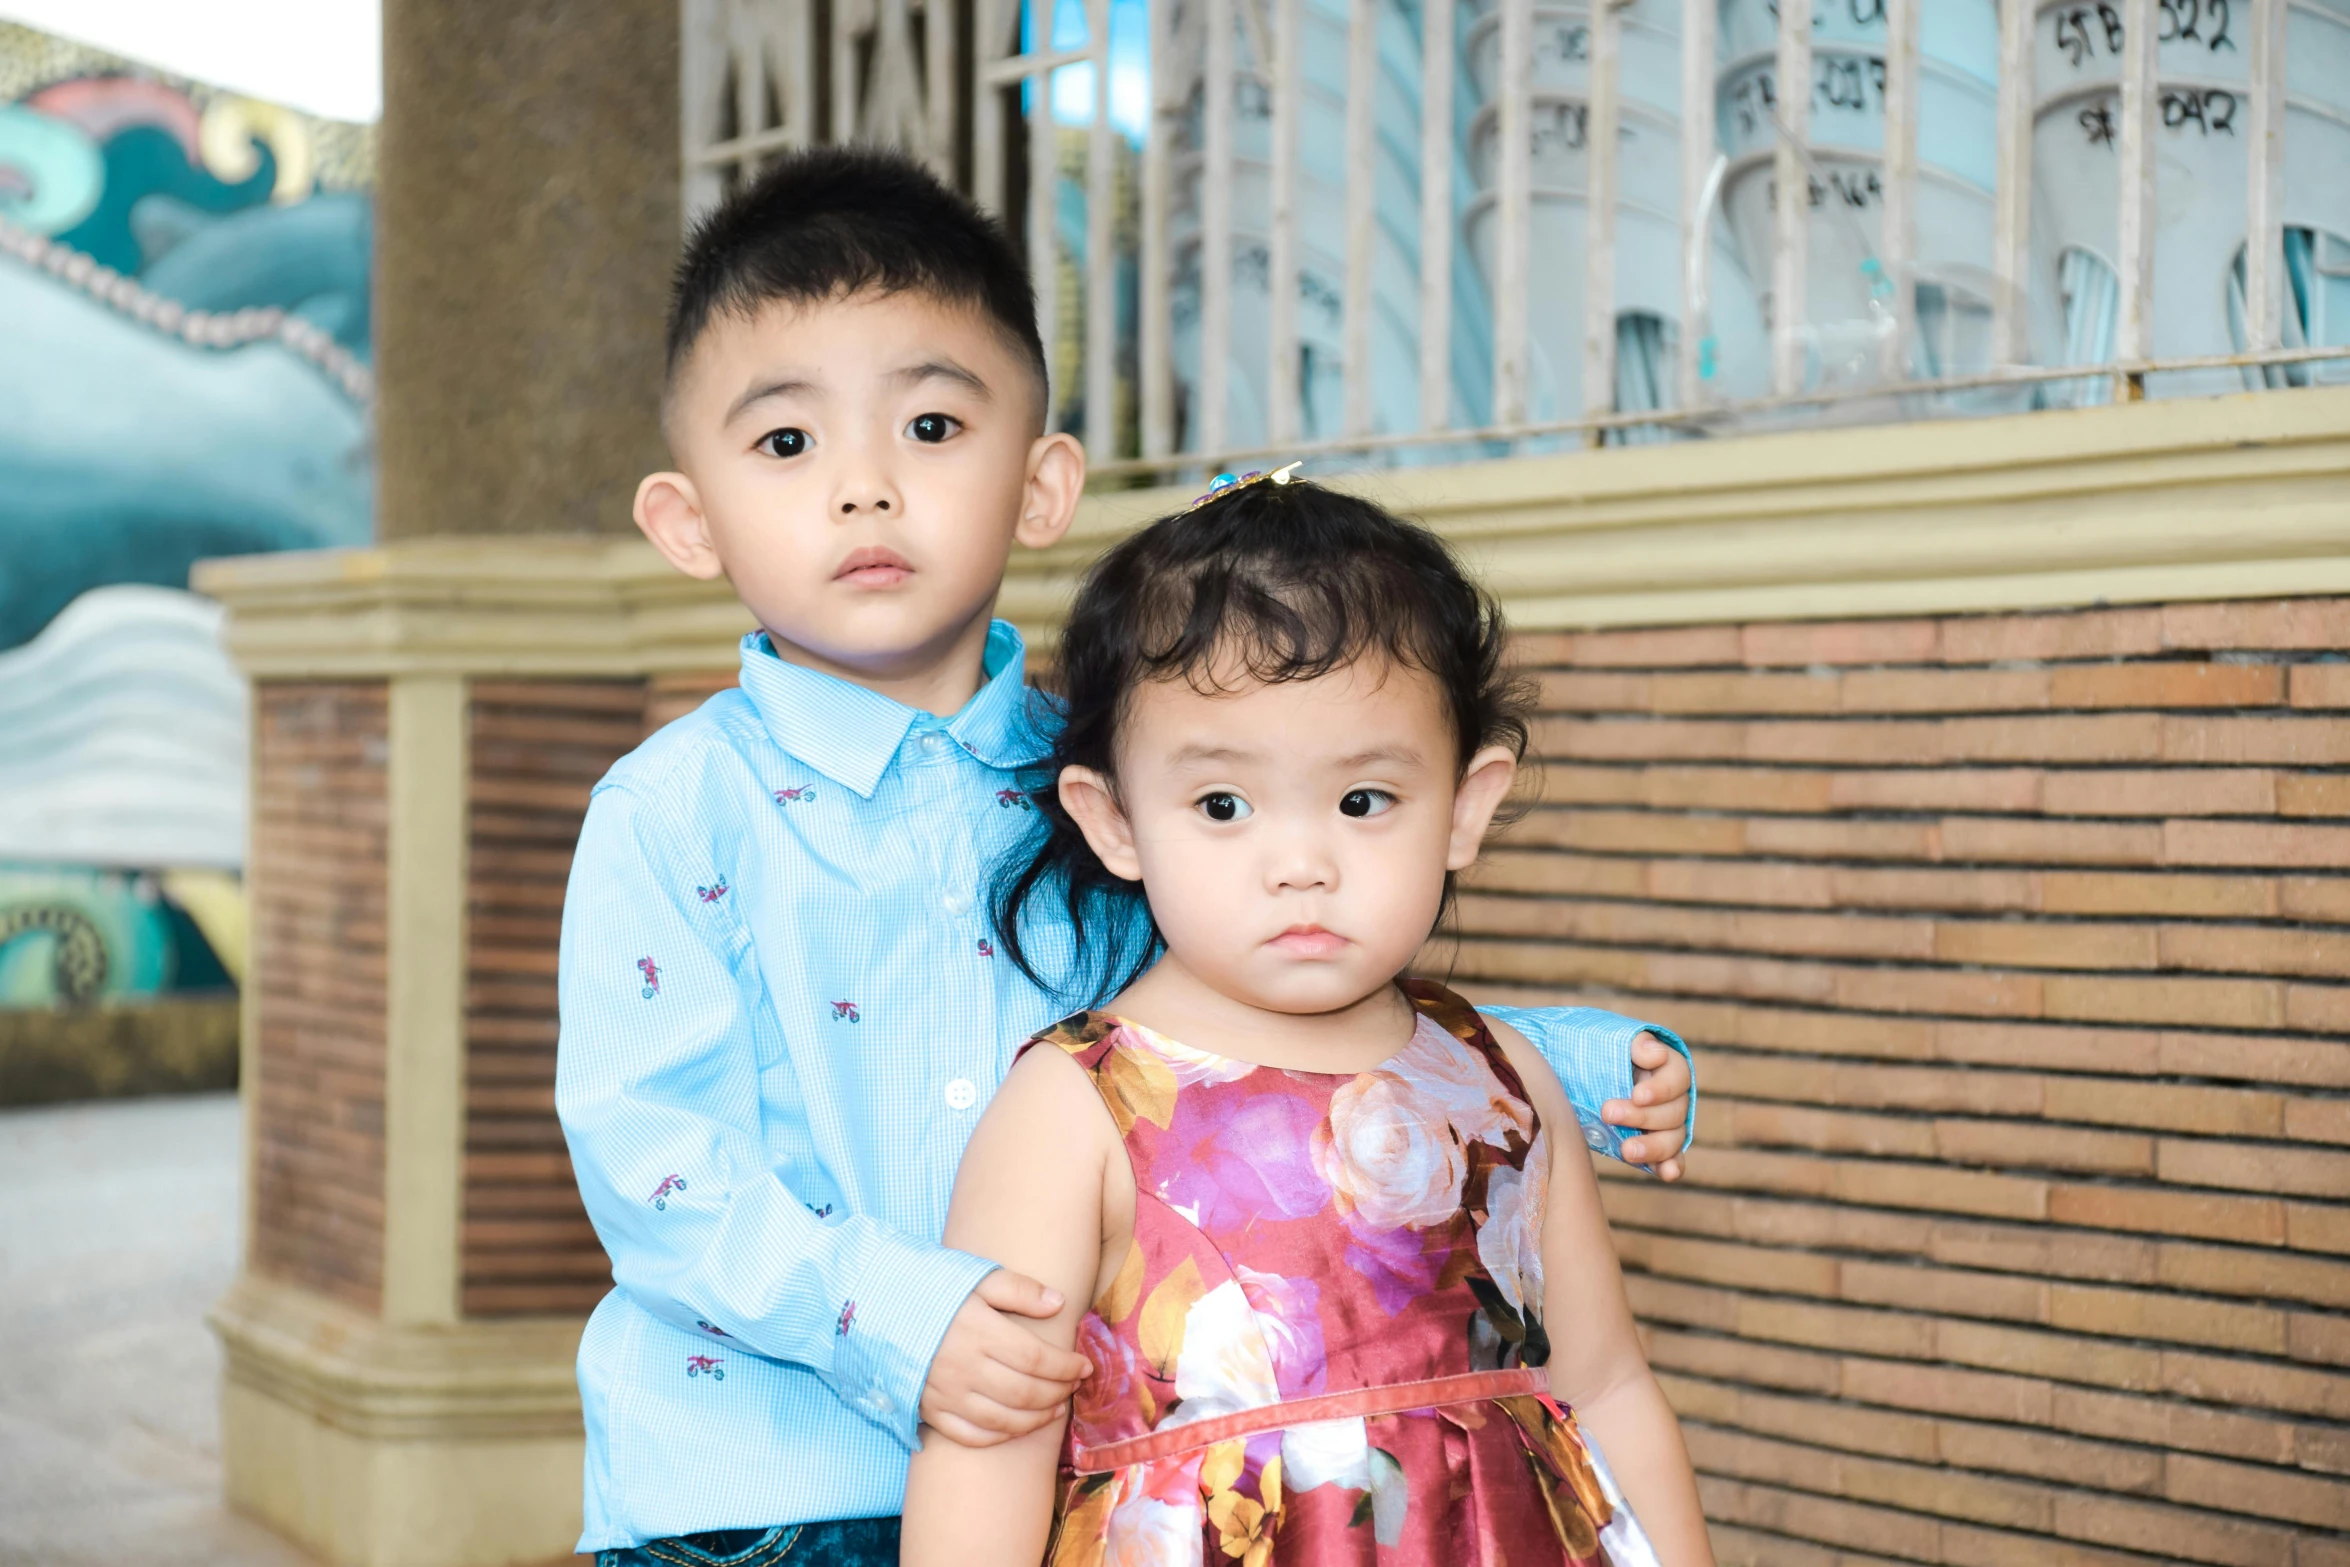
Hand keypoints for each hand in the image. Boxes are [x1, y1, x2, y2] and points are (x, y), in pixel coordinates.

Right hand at [918, 1270, 1092, 1447]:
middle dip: (1058, 1392)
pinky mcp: (931, 1411)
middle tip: (1074, 1386)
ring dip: (1037, 1418)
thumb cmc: (932, 1291)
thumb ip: (1019, 1289)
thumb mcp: (976, 1278)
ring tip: (1056, 1408)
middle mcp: (965, 1368)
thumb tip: (1059, 1302)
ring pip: (1004, 1420)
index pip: (1037, 1358)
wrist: (876, 1311)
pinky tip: (1017, 1427)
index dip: (1067, 1366)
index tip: (1085, 1366)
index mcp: (980, 1332)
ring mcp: (947, 1394)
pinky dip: (1000, 1437)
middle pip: (1026, 1392)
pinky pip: (972, 1435)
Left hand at [1603, 1031, 1689, 1180]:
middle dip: (1642, 1116)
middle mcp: (1672, 1096)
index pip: (1678, 1077)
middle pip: (1674, 1111)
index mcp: (1666, 1066)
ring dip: (1653, 1146)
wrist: (1574, 1073)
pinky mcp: (1654, 1145)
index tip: (1637, 1095)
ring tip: (1627, 1151)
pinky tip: (1665, 1174)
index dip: (1661, 1089)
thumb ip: (1634, 1043)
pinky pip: (1671, 1159)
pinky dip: (1670, 1166)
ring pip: (1674, 1138)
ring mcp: (1665, 1123)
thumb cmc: (1596, 1049)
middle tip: (1608, 1113)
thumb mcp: (1611, 1037)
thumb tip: (1655, 1054)